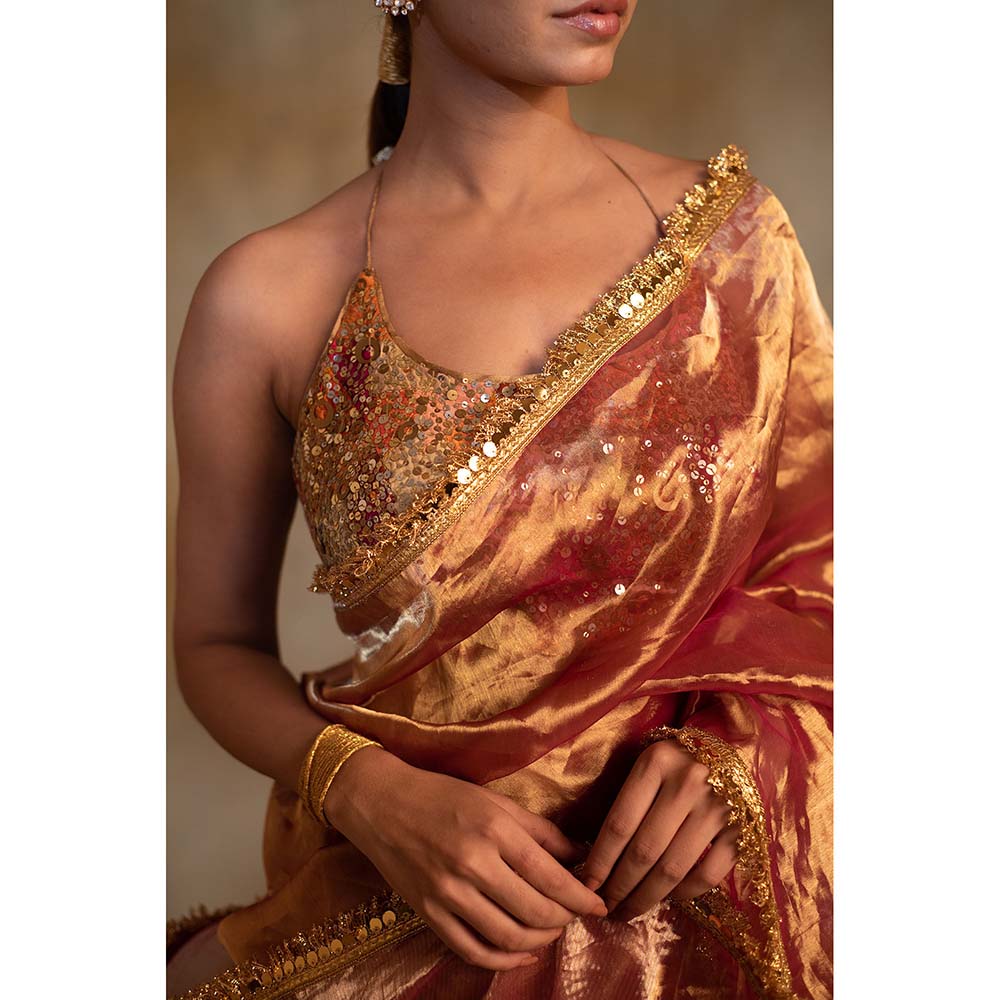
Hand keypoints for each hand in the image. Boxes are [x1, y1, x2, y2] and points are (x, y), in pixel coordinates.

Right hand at [325, 747, 607, 969]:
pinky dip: (504, 958)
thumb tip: (581, 855)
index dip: (581, 896)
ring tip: (551, 929)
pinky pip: (472, 950)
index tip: (599, 902)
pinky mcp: (428, 913)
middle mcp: (472, 863)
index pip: (551, 876)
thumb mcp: (496, 801)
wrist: (382, 803)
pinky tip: (522, 951)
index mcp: (494, 829)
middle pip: (534, 910)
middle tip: (575, 914)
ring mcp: (447, 893)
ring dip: (539, 939)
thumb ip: (540, 831)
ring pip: (508, 935)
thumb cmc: (443, 795)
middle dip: (564, 919)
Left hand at [581, 738, 738, 920]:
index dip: (600, 861)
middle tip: (605, 907)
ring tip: (628, 910)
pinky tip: (667, 897)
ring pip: (673, 868)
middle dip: (620, 886)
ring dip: (646, 897)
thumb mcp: (647, 766)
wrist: (732, 747)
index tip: (587, 885)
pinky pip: (707, 875)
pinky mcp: (742, 830)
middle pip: (644, 850)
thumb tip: (595, 859)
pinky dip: (684, 893)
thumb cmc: (676, 761)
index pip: (619, 824)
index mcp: (656, 762)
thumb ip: (626, 801)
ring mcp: (719, 807)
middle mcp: (688, 782)